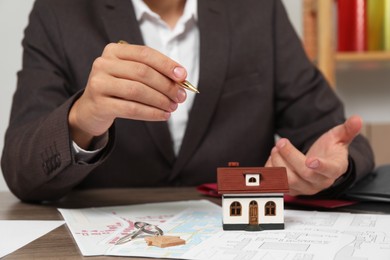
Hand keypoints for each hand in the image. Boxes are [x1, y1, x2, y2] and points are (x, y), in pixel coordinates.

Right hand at [68, 43, 187, 147]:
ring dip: (160, 100)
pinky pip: (131, 109)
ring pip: (138, 91)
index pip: (145, 54)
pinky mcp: (99, 104)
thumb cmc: (118, 89)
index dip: (166, 64)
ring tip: (173, 107)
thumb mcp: (132, 75)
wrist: (91, 109)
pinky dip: (151, 113)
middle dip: (166, 85)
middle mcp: (103, 64)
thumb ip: (153, 73)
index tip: (183, 76)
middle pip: (143, 72)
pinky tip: (163, 115)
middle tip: (181, 96)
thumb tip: (181, 79)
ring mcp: (99, 83)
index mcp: (114, 51)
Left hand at [265, 116, 362, 195]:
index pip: (329, 170)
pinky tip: (273, 158)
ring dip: (278, 162)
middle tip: (281, 142)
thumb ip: (347, 129)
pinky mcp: (291, 190)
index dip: (321, 166)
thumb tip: (357, 119)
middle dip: (289, 155)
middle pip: (303, 172)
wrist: (319, 164)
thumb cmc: (329, 152)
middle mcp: (319, 182)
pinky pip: (277, 183)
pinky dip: (271, 170)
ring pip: (287, 179)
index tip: (312, 160)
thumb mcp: (339, 138)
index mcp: (334, 169)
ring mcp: (304, 188)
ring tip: (276, 149)